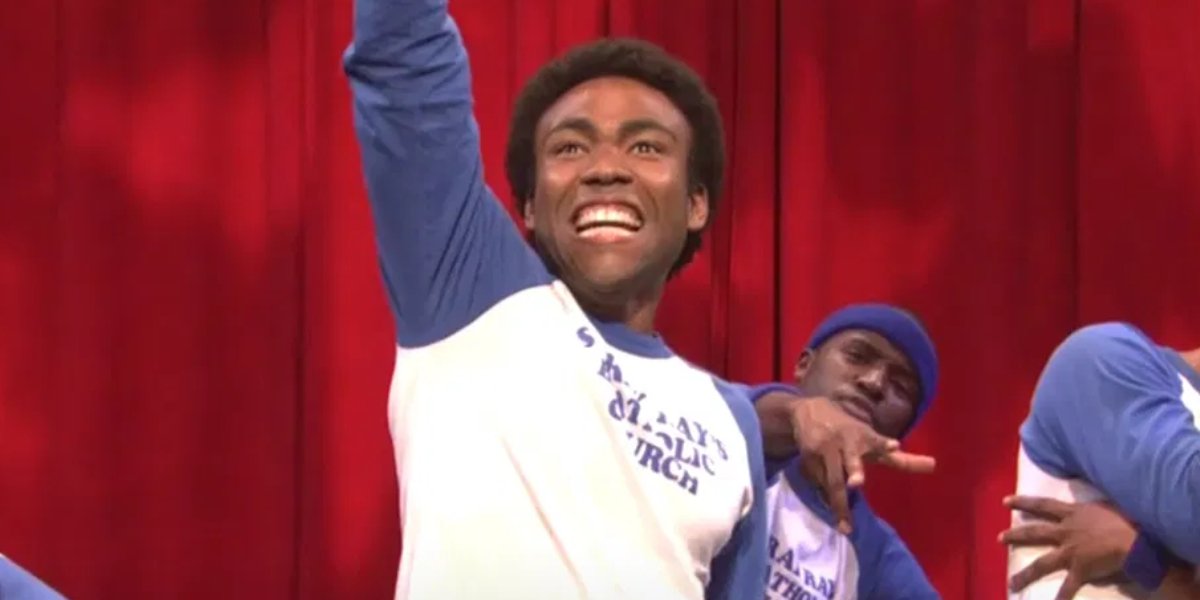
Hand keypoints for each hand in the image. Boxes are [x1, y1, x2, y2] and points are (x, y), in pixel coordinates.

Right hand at [788, 396, 935, 533]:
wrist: (810, 410)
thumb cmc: (850, 432)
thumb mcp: (873, 441)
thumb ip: (901, 459)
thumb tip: (934, 465)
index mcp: (865, 438)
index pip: (877, 443)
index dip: (884, 445)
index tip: (894, 446)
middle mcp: (847, 442)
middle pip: (851, 460)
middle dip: (854, 470)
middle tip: (857, 482)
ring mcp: (826, 448)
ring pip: (833, 480)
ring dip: (838, 503)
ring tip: (845, 526)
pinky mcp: (809, 455)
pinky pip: (818, 481)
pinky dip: (824, 494)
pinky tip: (830, 504)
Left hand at [999, 496, 1136, 598]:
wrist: (1136, 540)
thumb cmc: (1126, 519)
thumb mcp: (1104, 507)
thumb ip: (1091, 509)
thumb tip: (1090, 507)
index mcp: (1072, 514)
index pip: (1043, 505)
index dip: (1024, 502)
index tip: (1005, 501)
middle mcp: (1066, 532)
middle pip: (1035, 533)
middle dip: (1016, 535)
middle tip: (999, 538)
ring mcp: (1070, 552)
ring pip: (1042, 563)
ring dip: (1026, 574)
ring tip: (1011, 582)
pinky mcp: (1080, 569)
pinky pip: (1068, 586)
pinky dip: (1062, 597)